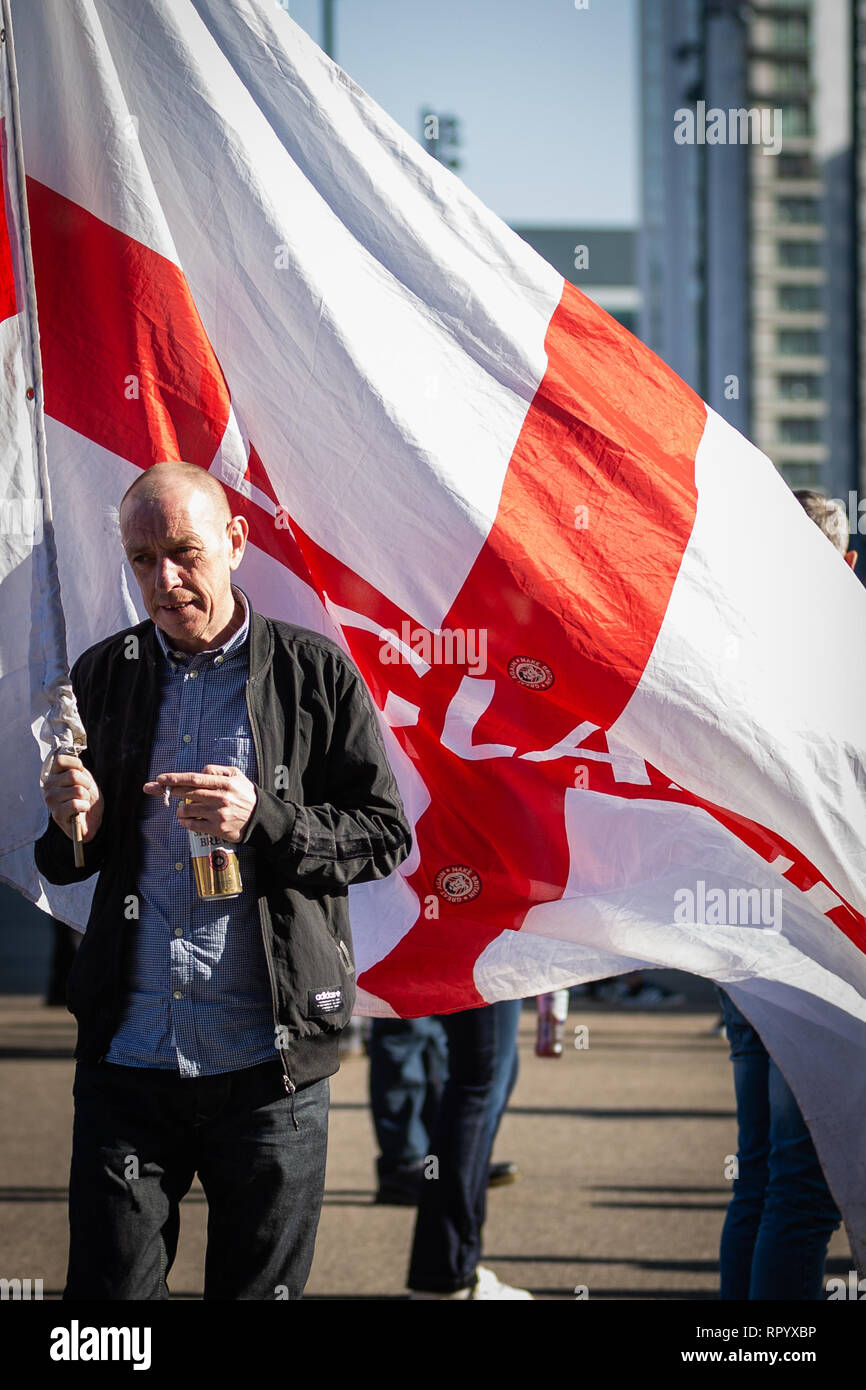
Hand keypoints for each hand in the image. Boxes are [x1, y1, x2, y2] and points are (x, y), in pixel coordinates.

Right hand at [42, 753, 104, 841]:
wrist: (92, 818)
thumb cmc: (86, 797)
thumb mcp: (84, 778)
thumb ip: (77, 767)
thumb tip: (72, 756)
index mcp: (53, 775)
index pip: (60, 760)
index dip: (76, 765)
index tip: (81, 773)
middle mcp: (48, 786)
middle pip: (72, 775)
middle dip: (86, 783)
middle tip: (85, 791)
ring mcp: (51, 800)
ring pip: (76, 790)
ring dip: (86, 796)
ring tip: (82, 801)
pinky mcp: (57, 814)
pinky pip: (75, 804)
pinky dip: (84, 806)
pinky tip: (81, 810)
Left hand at [143, 765, 257, 842]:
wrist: (260, 818)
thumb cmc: (245, 795)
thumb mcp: (236, 775)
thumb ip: (216, 770)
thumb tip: (199, 771)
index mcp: (224, 783)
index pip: (194, 779)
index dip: (175, 778)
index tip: (160, 778)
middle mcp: (220, 798)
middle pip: (187, 793)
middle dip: (167, 790)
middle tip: (151, 788)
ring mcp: (218, 814)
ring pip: (187, 810)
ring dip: (180, 809)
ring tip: (184, 808)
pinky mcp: (217, 829)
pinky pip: (192, 825)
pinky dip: (185, 821)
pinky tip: (188, 819)